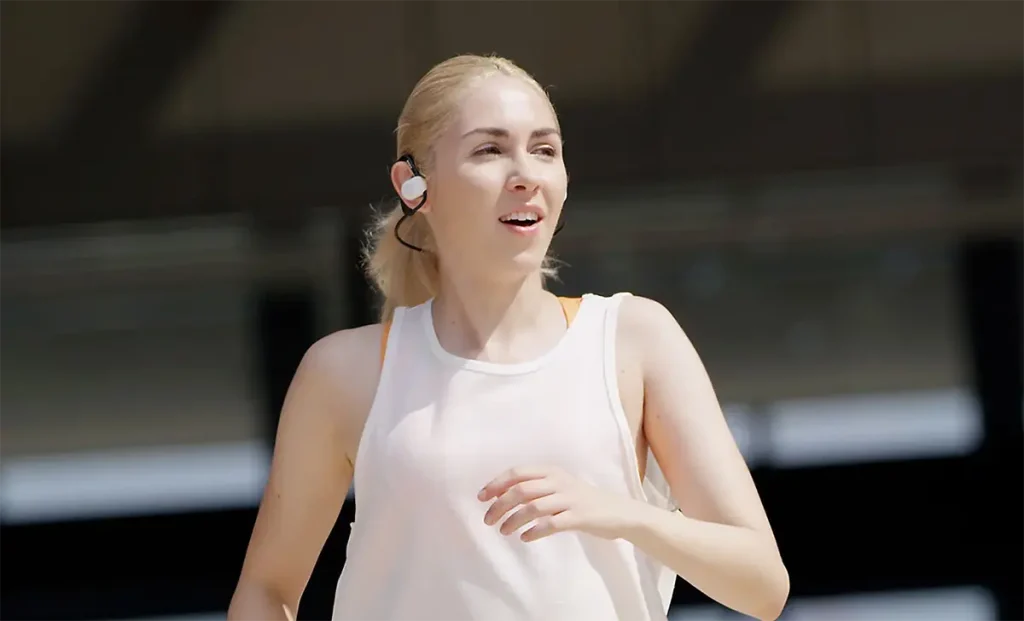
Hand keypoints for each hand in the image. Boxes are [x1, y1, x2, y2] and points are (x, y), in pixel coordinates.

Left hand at [478, 466, 637, 541]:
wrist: (618, 512)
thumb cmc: (583, 501)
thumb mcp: (559, 487)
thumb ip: (535, 489)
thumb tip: (501, 498)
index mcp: (552, 471)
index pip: (517, 472)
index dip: (497, 484)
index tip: (482, 498)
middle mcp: (559, 481)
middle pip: (521, 489)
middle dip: (499, 505)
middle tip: (488, 520)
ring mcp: (570, 499)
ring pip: (533, 507)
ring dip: (513, 520)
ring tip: (503, 531)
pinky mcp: (579, 517)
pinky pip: (551, 524)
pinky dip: (534, 531)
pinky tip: (525, 538)